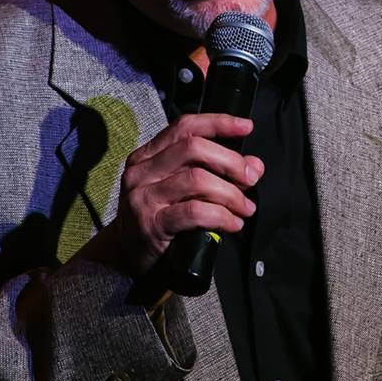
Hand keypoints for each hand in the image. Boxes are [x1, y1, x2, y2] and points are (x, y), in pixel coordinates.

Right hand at [80, 113, 261, 278]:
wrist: (127, 257)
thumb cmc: (160, 217)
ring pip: (197, 180)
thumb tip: (254, 165)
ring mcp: (144, 197)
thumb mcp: (183, 188)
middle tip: (251, 178)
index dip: (218, 123)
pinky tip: (233, 223)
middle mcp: (141, 171)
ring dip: (231, 194)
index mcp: (148, 155)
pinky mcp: (151, 224)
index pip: (185, 126)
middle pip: (194, 148)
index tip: (246, 127)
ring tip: (245, 207)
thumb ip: (214, 171)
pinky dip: (222, 216)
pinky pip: (195, 212)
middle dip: (231, 161)